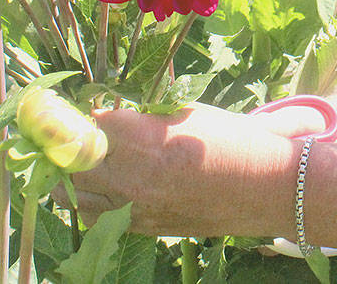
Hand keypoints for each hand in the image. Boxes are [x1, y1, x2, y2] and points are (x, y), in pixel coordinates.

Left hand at [69, 103, 295, 237]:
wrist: (265, 187)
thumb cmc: (232, 140)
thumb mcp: (186, 113)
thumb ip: (143, 115)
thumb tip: (110, 113)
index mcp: (143, 139)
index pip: (88, 123)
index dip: (88, 113)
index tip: (92, 108)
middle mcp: (131, 177)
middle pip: (71, 162)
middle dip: (75, 144)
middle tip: (85, 133)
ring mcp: (133, 208)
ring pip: (73, 194)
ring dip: (76, 174)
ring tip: (91, 160)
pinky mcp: (141, 228)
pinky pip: (95, 215)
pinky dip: (92, 199)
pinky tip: (108, 185)